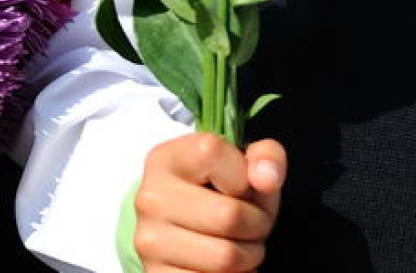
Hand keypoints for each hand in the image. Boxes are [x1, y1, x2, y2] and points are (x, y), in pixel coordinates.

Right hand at [134, 133, 286, 272]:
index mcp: (167, 159)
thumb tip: (267, 178)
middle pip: (229, 216)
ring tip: (241, 241)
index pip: (212, 154)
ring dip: (249, 254)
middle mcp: (151, 199)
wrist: (190, 224)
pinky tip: (225, 263)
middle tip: (254, 220)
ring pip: (225, 258)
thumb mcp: (248, 162)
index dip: (243, 173)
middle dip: (258, 222)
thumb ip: (266, 156)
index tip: (242, 184)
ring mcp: (148, 241)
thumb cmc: (224, 188)